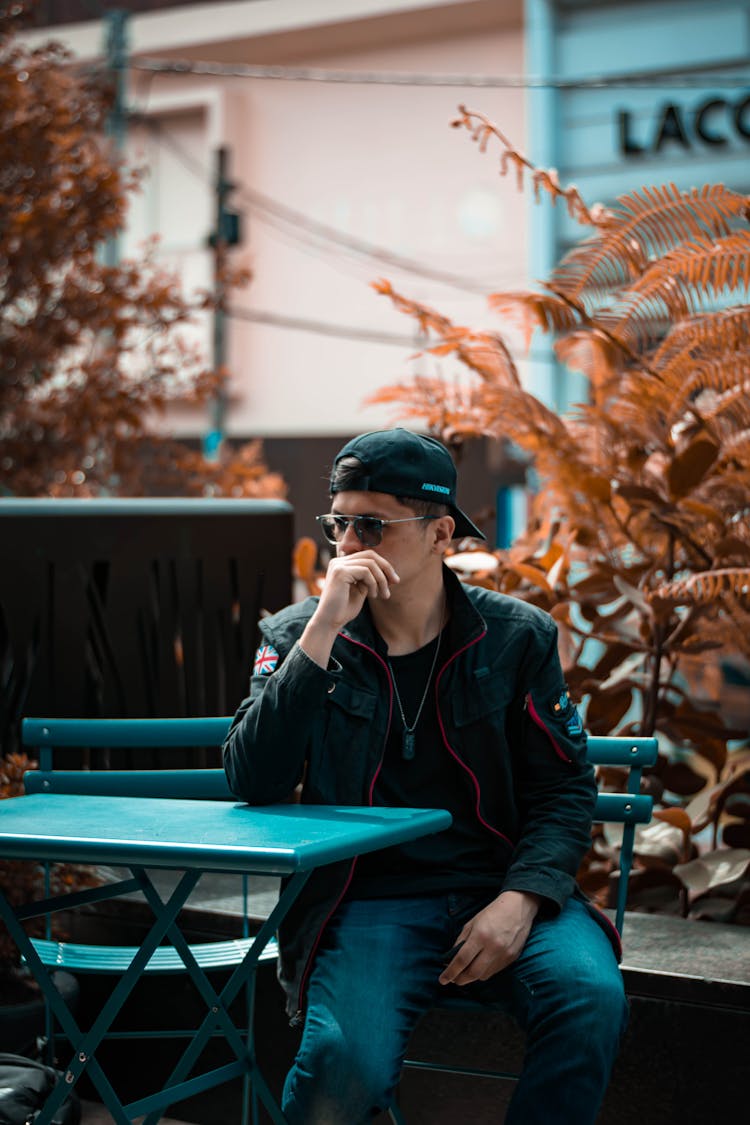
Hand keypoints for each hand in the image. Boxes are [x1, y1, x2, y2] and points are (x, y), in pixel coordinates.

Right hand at [299, 550, 399, 667]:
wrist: (330, 622)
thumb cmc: (344, 609)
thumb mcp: (361, 589)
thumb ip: (370, 578)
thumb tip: (388, 570)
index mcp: (342, 564)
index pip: (368, 555)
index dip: (384, 565)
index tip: (394, 580)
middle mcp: (339, 561)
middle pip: (370, 555)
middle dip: (386, 568)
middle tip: (395, 582)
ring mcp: (338, 565)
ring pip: (370, 563)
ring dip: (381, 579)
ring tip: (383, 594)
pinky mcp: (340, 572)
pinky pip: (366, 571)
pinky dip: (373, 583)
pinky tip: (372, 595)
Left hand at [439, 891, 540, 986]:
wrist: (518, 907)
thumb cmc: (492, 913)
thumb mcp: (472, 923)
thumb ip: (461, 941)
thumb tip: (451, 959)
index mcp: (480, 935)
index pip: (462, 960)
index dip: (450, 972)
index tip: (442, 979)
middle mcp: (493, 947)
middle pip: (473, 973)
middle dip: (460, 980)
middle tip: (453, 979)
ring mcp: (504, 955)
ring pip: (483, 975)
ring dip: (472, 977)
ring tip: (466, 972)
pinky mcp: (512, 958)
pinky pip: (494, 972)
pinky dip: (484, 972)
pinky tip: (480, 966)